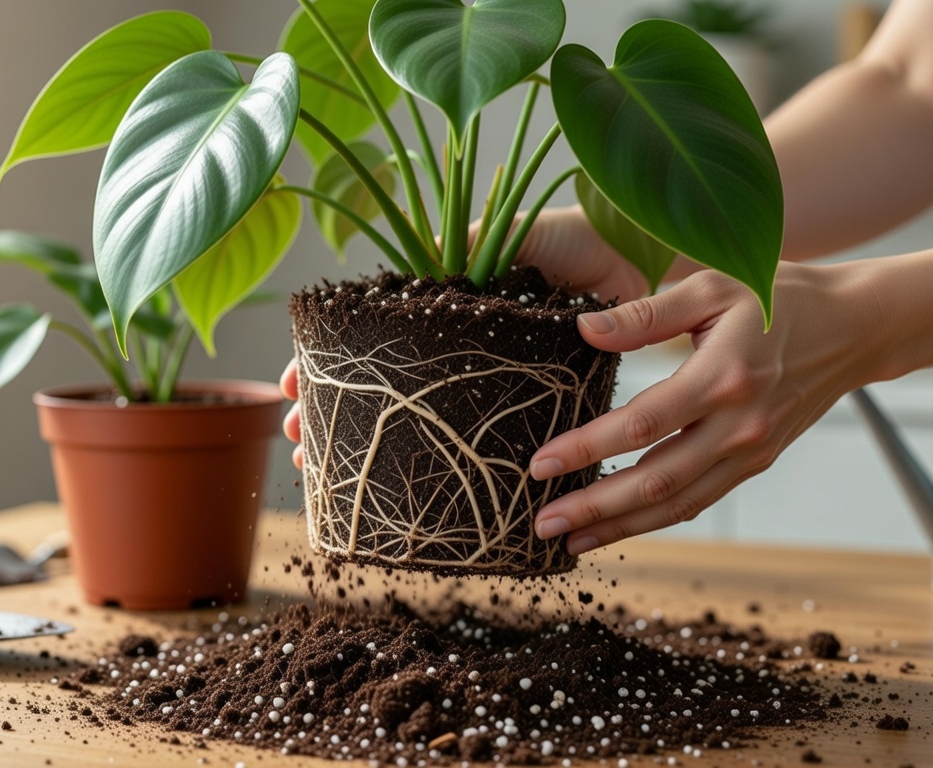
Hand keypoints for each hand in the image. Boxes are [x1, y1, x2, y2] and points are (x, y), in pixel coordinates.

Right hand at [280, 206, 654, 465]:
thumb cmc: (576, 240)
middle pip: (379, 387)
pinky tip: (411, 491)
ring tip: (327, 478)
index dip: (323, 364)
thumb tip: (400, 280)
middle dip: (332, 417)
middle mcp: (458, 346)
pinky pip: (479, 436)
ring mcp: (489, 378)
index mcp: (443, 303)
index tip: (287, 391)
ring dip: (369, 448)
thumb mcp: (506, 234)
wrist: (644, 261)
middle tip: (298, 449)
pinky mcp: (527, 402)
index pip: (365, 337)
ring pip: (418, 420)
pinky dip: (443, 462)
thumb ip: (457, 249)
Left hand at [529, 261, 893, 554]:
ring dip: (621, 526)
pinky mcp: (756, 463)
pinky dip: (656, 519)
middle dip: (595, 507)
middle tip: (542, 522)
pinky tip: (620, 527)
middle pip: (656, 480)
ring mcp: (751, 451)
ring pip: (677, 503)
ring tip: (571, 541)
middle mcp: (740, 425)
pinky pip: (699, 501)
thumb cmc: (778, 297)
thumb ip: (646, 314)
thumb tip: (584, 331)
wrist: (855, 327)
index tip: (541, 465)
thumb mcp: (713, 288)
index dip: (588, 448)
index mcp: (724, 377)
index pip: (642, 425)